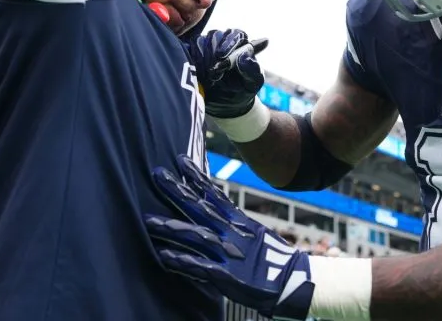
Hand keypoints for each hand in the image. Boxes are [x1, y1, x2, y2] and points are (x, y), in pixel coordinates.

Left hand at [146, 155, 313, 320]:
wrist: (293, 282)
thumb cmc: (272, 259)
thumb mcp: (254, 234)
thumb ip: (232, 222)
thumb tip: (212, 208)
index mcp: (238, 222)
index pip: (214, 195)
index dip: (196, 178)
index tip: (180, 160)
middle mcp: (231, 233)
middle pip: (200, 209)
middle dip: (178, 191)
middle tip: (157, 174)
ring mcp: (229, 254)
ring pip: (196, 236)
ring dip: (172, 228)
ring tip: (147, 220)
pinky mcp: (228, 277)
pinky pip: (201, 268)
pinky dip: (183, 262)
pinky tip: (164, 256)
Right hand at [187, 29, 268, 118]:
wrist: (225, 103)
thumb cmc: (242, 91)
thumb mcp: (252, 84)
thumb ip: (252, 70)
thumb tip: (244, 56)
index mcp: (242, 46)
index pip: (237, 34)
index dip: (228, 43)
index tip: (222, 56)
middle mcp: (225, 42)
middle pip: (216, 35)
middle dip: (213, 53)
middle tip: (214, 71)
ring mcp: (208, 45)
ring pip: (202, 41)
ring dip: (203, 58)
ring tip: (207, 76)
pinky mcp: (195, 51)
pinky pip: (191, 47)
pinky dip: (193, 58)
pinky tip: (197, 72)